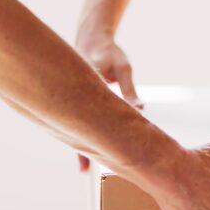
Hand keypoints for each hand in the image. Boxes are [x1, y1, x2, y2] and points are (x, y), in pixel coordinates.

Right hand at [76, 31, 143, 171]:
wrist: (90, 39)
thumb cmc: (110, 53)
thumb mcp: (123, 68)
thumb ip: (129, 90)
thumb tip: (140, 109)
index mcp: (84, 84)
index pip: (87, 114)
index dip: (89, 136)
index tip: (92, 154)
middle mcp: (72, 94)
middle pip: (74, 126)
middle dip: (79, 147)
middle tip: (83, 170)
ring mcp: (69, 99)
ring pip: (73, 125)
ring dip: (79, 143)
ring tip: (83, 167)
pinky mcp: (73, 102)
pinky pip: (76, 120)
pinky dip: (81, 133)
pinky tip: (85, 150)